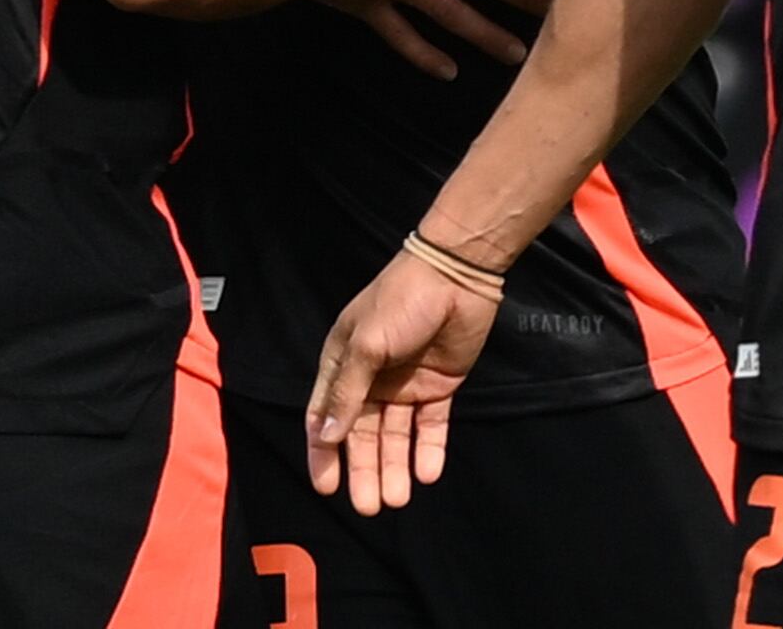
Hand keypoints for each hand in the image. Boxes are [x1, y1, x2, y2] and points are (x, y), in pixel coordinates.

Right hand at [306, 246, 502, 512]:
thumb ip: (347, 391)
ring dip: (394, 466)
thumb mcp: (367, 344)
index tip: (326, 487)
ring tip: (397, 500)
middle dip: (364, 470)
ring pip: (396, 435)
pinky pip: (431, 426)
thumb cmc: (401, 301)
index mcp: (344, 362)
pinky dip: (428, 450)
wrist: (458, 274)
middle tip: (369, 507)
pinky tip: (426, 474)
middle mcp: (371, 378)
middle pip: (362, 434)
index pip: (325, 416)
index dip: (324, 453)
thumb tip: (325, 436)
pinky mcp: (439, 386)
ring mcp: (406, 384)